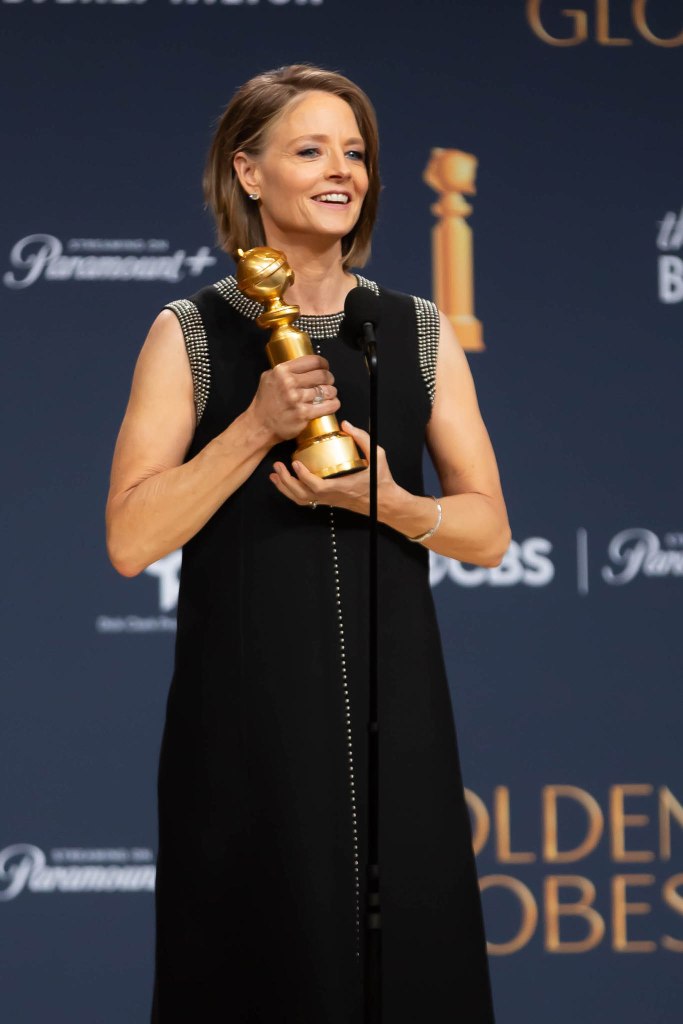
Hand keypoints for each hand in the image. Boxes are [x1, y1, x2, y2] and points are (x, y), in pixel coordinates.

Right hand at [249, 354, 339, 443]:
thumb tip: (303, 365)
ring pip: (327, 390)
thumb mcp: (269, 378)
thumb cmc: (265, 403)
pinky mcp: (304, 414)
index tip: (325, 367)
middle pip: (322, 375)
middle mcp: (289, 383)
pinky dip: (333, 404)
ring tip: (329, 394)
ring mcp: (297, 399)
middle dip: (329, 378)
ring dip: (332, 392)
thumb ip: (285, 370)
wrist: (260, 425)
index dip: (323, 363)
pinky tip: (332, 403)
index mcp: (282, 371)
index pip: (312, 361)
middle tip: (329, 381)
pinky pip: (328, 406)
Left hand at [269, 421, 397, 515]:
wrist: (383, 502)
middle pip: (302, 495)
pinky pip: (305, 500)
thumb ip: (362, 439)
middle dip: (286, 482)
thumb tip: (345, 424)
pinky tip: (284, 482)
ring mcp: (327, 500)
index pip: (317, 486)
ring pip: (300, 499)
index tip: (295, 463)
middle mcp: (331, 496)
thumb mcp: (377, 456)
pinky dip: (291, 492)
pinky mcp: (326, 500)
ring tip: (275, 474)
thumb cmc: (380, 480)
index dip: (303, 476)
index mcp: (342, 486)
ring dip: (285, 488)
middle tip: (278, 466)